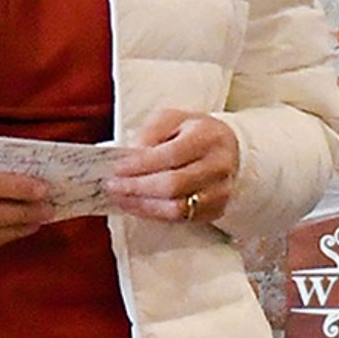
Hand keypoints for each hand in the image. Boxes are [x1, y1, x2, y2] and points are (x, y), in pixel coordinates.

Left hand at [106, 110, 239, 228]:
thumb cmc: (193, 132)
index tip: (116, 168)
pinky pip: (181, 219)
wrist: (225, 148)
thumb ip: (151, 132)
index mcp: (208, 137)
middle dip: (137, 188)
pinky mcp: (217, 210)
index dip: (140, 165)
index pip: (170, 155)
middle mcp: (219, 166)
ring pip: (177, 208)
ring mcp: (221, 191)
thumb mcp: (171, 118)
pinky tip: (137, 206)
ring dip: (142, 206)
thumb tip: (132, 157)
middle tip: (112, 186)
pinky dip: (154, 214)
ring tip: (120, 198)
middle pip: (173, 185)